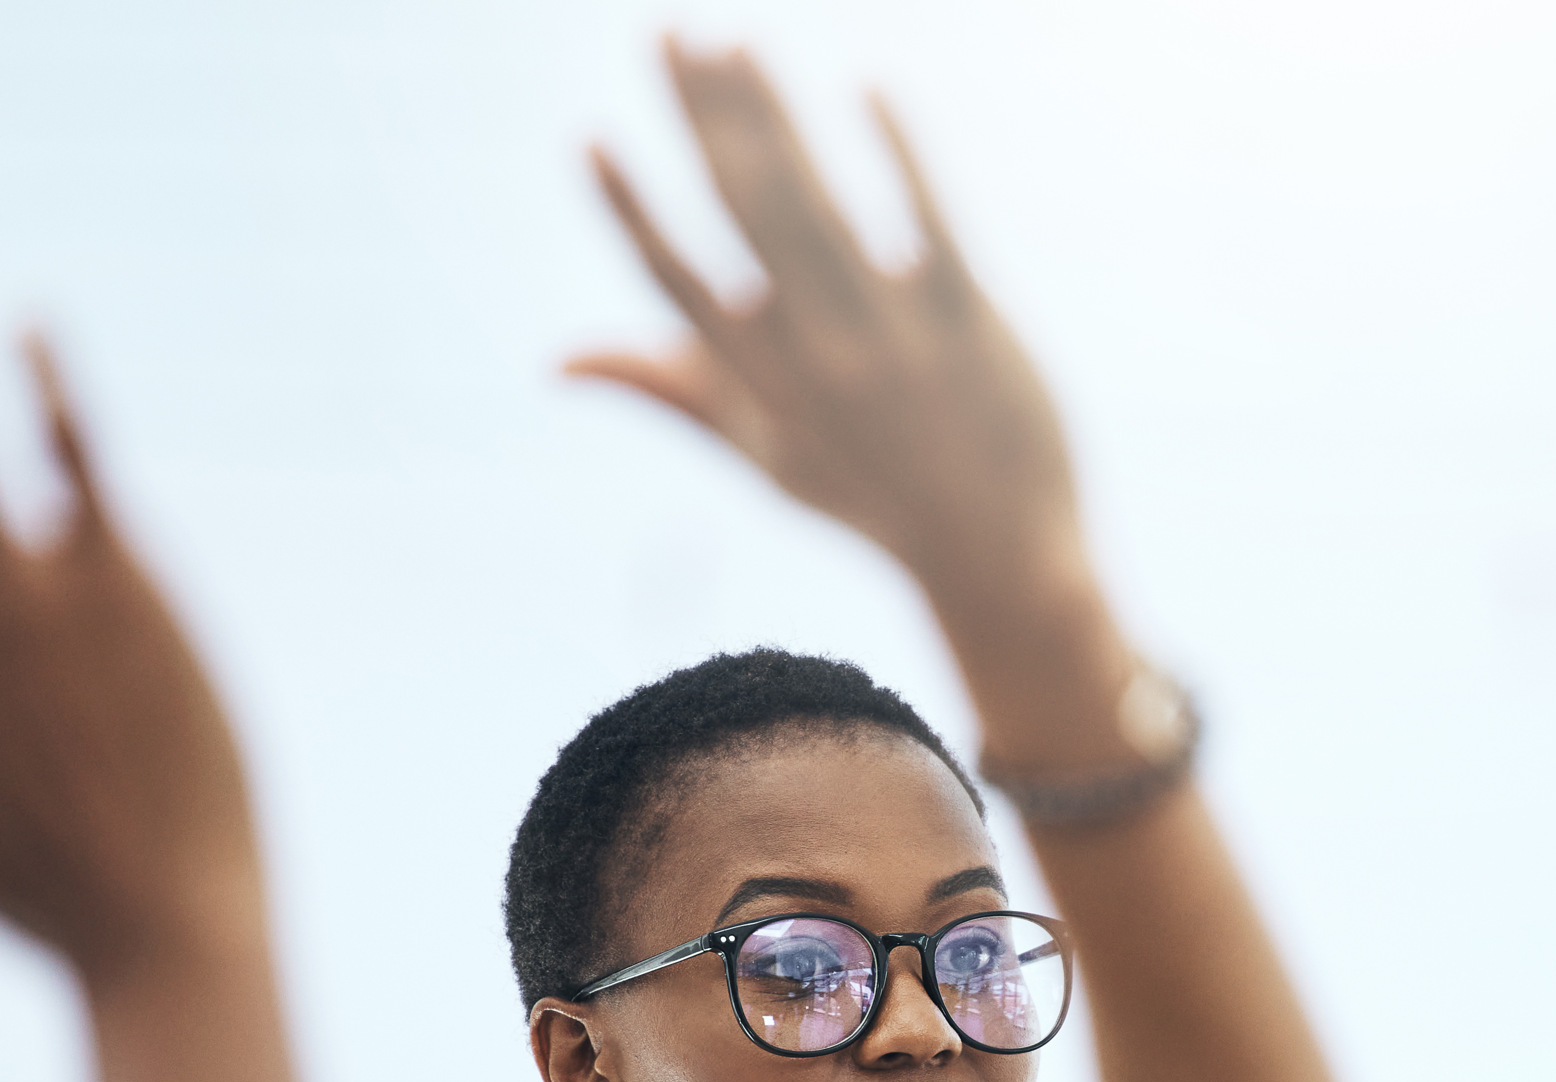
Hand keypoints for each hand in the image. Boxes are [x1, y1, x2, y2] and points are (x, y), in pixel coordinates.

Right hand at [570, 41, 1088, 636]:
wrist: (999, 556)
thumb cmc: (871, 495)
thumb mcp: (764, 452)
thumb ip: (670, 387)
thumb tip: (556, 359)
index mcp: (760, 389)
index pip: (676, 285)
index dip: (630, 212)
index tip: (590, 137)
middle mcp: (816, 361)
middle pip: (741, 216)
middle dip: (699, 118)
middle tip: (670, 32)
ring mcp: (894, 341)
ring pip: (817, 206)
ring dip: (772, 113)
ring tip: (738, 41)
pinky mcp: (970, 324)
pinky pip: (931, 220)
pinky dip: (900, 151)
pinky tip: (871, 84)